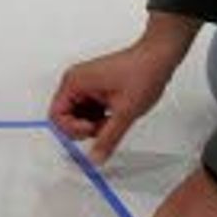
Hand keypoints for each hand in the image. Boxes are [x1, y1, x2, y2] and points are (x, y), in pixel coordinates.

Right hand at [50, 17, 198, 164]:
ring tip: (117, 117)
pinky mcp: (96, 88)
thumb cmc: (142, 74)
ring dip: (96, 124)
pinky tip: (118, 112)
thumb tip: (95, 159)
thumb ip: (108, 138)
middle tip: (107, 126)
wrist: (159, 57)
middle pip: (66, 117)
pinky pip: (90, 110)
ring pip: (80, 116)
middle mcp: (75, 82)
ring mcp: (85, 85)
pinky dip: (102, 117)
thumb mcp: (125, 112)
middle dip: (85, 127)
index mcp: (74, 83)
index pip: (57, 116)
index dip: (73, 129)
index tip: (94, 130)